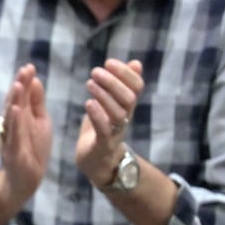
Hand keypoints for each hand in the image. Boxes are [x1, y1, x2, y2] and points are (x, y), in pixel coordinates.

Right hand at [0, 63, 52, 203]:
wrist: (26, 179)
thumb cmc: (33, 149)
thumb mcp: (40, 122)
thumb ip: (37, 103)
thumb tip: (36, 81)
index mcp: (20, 117)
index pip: (21, 96)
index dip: (25, 82)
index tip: (30, 67)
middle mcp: (11, 125)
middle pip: (14, 102)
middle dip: (19, 86)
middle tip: (25, 70)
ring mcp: (10, 137)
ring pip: (11, 116)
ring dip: (14, 101)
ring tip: (19, 85)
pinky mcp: (12, 151)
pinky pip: (13, 135)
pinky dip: (14, 122)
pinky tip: (16, 110)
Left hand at [75, 58, 143, 184]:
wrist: (96, 162)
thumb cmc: (103, 128)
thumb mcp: (111, 103)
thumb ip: (121, 84)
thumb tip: (136, 63)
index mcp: (127, 106)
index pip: (136, 86)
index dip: (126, 73)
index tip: (109, 62)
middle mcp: (125, 118)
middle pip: (129, 98)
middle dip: (113, 82)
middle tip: (95, 71)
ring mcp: (115, 132)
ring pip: (118, 113)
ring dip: (104, 96)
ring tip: (89, 83)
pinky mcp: (103, 144)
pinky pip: (105, 129)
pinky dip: (97, 115)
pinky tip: (88, 103)